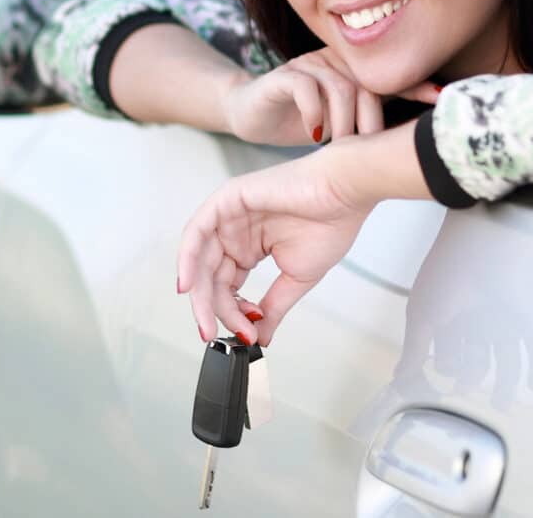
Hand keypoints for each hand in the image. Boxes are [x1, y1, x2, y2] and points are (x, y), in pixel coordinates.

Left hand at [176, 144, 372, 345]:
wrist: (345, 194)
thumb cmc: (331, 223)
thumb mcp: (296, 278)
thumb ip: (274, 308)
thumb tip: (261, 337)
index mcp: (250, 248)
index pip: (228, 287)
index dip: (232, 313)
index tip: (247, 334)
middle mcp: (236, 232)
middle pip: (210, 276)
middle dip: (213, 309)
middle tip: (217, 333)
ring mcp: (230, 215)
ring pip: (200, 259)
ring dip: (200, 293)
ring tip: (207, 320)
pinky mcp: (228, 199)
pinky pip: (197, 231)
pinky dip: (187, 259)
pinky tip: (188, 285)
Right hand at [221, 47, 436, 146]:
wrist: (251, 113)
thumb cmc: (299, 118)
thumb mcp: (341, 122)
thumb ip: (371, 119)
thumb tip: (412, 139)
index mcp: (353, 71)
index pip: (391, 78)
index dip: (417, 87)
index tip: (442, 101)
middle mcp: (334, 61)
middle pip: (368, 85)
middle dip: (371, 122)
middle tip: (365, 150)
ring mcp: (308, 65)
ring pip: (340, 88)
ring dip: (343, 123)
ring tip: (337, 146)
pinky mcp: (282, 76)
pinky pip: (305, 88)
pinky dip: (315, 113)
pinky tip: (315, 132)